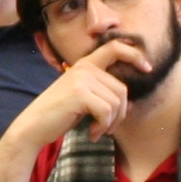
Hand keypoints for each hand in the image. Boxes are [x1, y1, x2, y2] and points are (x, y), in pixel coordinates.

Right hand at [20, 38, 152, 143]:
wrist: (33, 126)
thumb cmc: (59, 115)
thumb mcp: (84, 100)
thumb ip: (104, 95)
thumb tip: (132, 104)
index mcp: (85, 65)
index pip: (114, 48)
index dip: (134, 54)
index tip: (147, 67)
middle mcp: (84, 68)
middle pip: (121, 89)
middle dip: (120, 113)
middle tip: (106, 128)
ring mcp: (82, 79)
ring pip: (116, 102)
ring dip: (110, 123)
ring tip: (97, 131)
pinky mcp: (80, 93)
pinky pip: (107, 111)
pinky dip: (102, 127)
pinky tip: (92, 133)